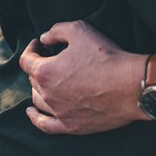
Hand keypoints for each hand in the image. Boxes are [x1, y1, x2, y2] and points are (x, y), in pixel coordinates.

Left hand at [19, 20, 143, 135]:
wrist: (129, 86)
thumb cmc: (105, 56)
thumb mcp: (80, 30)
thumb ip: (57, 30)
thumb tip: (44, 38)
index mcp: (46, 71)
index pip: (26, 60)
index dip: (30, 49)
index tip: (38, 44)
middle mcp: (47, 94)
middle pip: (33, 79)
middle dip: (38, 66)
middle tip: (50, 58)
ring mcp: (58, 112)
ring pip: (38, 100)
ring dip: (38, 88)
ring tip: (44, 81)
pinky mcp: (71, 126)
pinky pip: (45, 125)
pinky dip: (35, 118)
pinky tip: (32, 113)